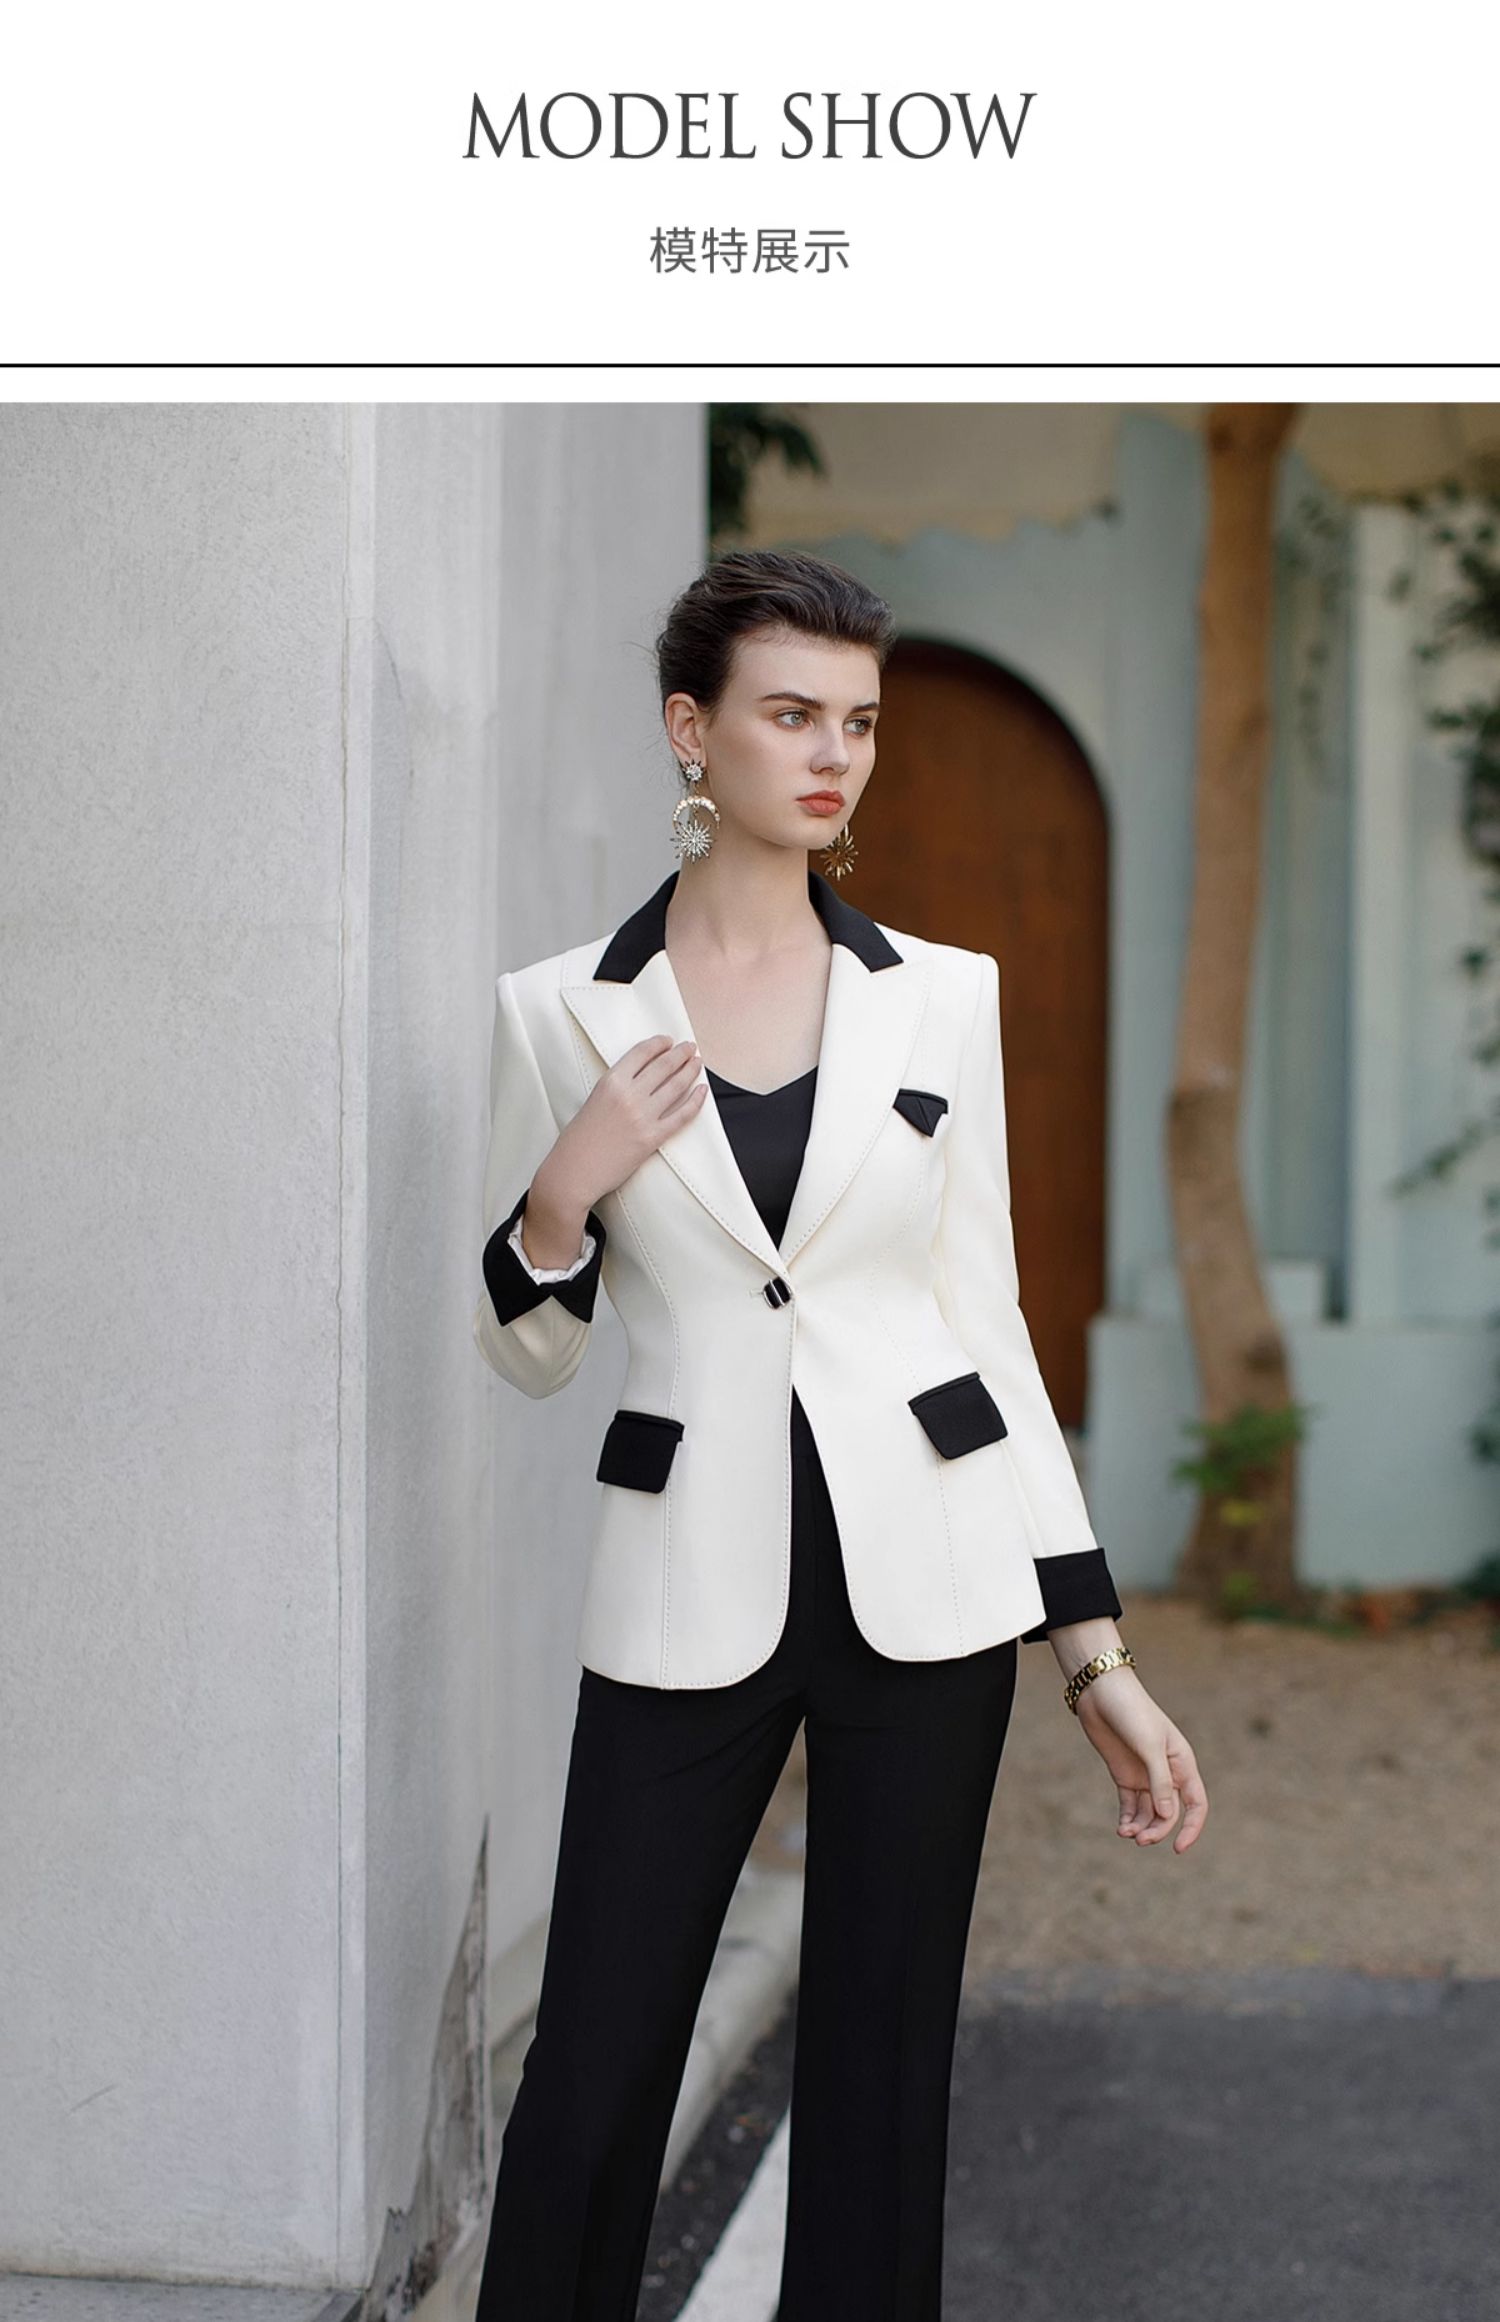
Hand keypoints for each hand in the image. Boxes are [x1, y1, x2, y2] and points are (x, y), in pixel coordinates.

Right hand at [544, 1033, 708, 1211]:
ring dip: (690, 1070)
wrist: (575, 1171)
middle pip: (663, 1065)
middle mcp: (629, 1095)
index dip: (659, 1044)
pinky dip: (696, 1102)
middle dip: (680, 1053)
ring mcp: (643, 1116)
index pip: (642, 1053)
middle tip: (689, 1047)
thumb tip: (641, 1079)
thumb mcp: (593, 1100)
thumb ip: (616, 1087)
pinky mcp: (653, 1137)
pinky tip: (702, 1091)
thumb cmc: (578, 1139)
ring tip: (697, 1063)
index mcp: (611, 1082)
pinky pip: (682, 1115)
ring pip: (676, 1085)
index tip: (668, 1041)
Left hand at [1072, 1667, 1207, 1852]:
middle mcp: (1167, 1772)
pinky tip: (1121, 1828)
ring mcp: (1145, 1775)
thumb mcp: (1149, 1747)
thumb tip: (1167, 1816)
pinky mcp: (1124, 1775)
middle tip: (1139, 1840)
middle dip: (1157, 1830)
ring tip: (1125, 1834)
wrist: (1100, 1693)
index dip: (1191, 1828)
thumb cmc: (1132, 1713)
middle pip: (1169, 1813)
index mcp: (1182, 1763)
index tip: (1178, 1848)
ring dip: (1141, 1827)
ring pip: (1150, 1813)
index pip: (1196, 1804)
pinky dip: (1128, 1819)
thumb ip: (1160, 1781)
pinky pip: (1131, 1805)